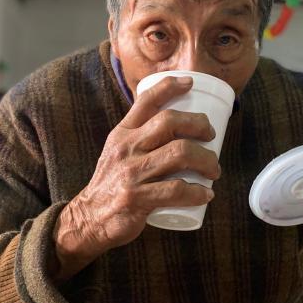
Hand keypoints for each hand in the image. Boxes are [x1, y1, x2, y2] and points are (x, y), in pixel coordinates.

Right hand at [54, 76, 218, 279]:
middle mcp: (126, 148)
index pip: (145, 100)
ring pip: (179, 154)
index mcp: (123, 134)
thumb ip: (139, 137)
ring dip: (206, 160)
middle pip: (170, 122)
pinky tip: (206, 194)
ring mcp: (131, 173)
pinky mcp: (137, 198)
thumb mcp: (118, 152)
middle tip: (212, 136)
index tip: (190, 83)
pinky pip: (176, 190)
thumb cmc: (112, 184)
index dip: (169, 86)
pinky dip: (197, 192)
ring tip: (214, 170)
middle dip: (199, 124)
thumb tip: (173, 123)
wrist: (87, 219)